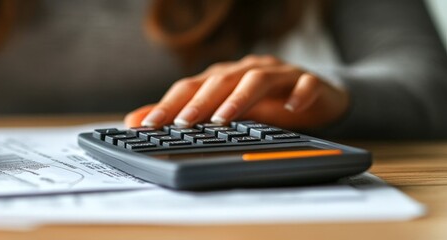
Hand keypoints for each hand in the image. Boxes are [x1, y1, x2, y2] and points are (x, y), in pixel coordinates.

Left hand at [124, 55, 348, 129]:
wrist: (316, 95)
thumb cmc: (262, 102)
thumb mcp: (220, 109)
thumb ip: (177, 115)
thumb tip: (134, 121)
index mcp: (223, 76)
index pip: (191, 87)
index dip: (169, 104)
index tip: (148, 125)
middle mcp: (246, 70)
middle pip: (220, 81)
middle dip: (199, 102)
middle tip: (182, 122)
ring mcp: (278, 74)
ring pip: (257, 79)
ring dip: (240, 98)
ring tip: (224, 119)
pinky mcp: (308, 82)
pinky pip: (305, 84)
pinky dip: (298, 95)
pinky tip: (291, 110)